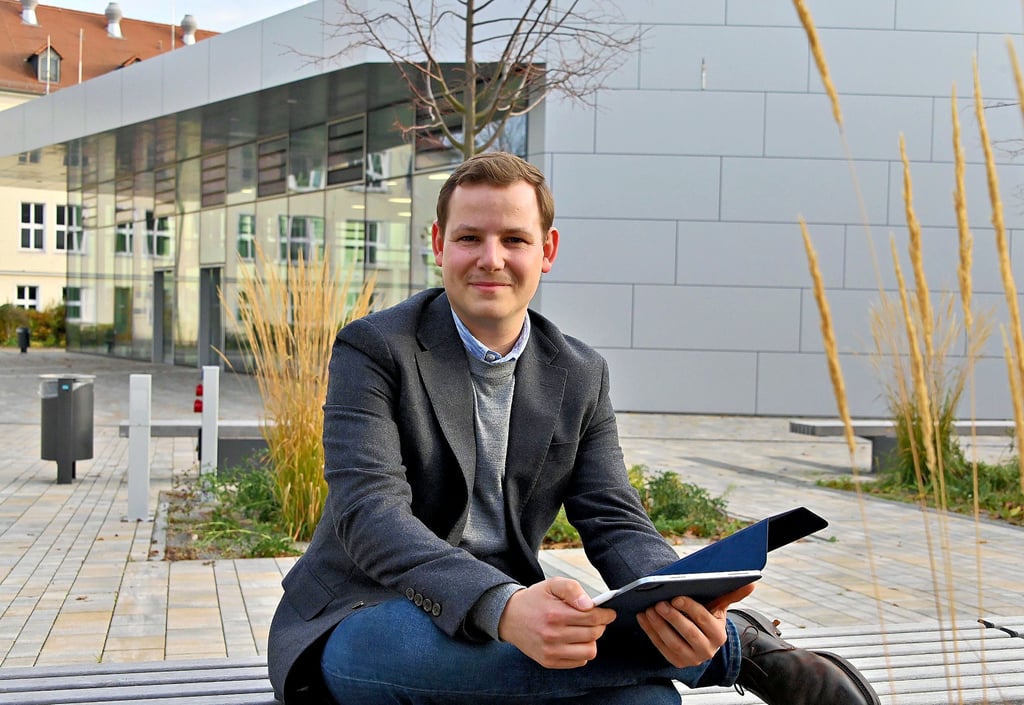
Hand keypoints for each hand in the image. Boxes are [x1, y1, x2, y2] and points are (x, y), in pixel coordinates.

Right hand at [497, 577, 615, 668]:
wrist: (509, 617)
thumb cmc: (534, 600)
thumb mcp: (551, 585)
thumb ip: (572, 589)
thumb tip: (589, 604)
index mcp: (555, 614)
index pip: (593, 618)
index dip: (606, 614)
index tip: (609, 612)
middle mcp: (553, 635)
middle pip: (593, 634)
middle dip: (600, 625)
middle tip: (597, 619)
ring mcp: (551, 651)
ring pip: (589, 651)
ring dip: (592, 640)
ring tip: (585, 631)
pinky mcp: (549, 662)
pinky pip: (579, 662)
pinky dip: (582, 651)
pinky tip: (575, 640)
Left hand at [636, 583, 755, 667]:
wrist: (703, 642)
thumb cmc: (709, 619)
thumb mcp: (719, 608)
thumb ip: (731, 595)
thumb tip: (751, 583)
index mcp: (719, 635)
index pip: (704, 620)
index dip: (690, 608)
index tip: (676, 597)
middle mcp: (707, 650)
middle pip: (688, 633)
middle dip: (672, 617)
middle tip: (659, 603)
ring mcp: (691, 658)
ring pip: (672, 642)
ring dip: (658, 625)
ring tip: (649, 609)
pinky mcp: (676, 662)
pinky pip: (660, 647)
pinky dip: (650, 632)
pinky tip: (642, 617)